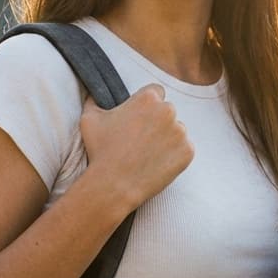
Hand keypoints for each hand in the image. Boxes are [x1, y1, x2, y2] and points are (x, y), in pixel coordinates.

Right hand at [79, 84, 193, 217]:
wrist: (113, 186)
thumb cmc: (99, 150)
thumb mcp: (89, 118)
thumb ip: (94, 99)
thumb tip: (93, 92)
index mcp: (148, 98)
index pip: (156, 92)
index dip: (147, 105)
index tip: (140, 117)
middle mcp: (168, 111)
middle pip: (167, 111)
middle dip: (157, 121)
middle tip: (141, 139)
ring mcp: (180, 132)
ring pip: (177, 130)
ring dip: (167, 138)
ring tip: (148, 154)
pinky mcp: (187, 152)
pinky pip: (183, 149)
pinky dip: (174, 156)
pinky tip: (157, 163)